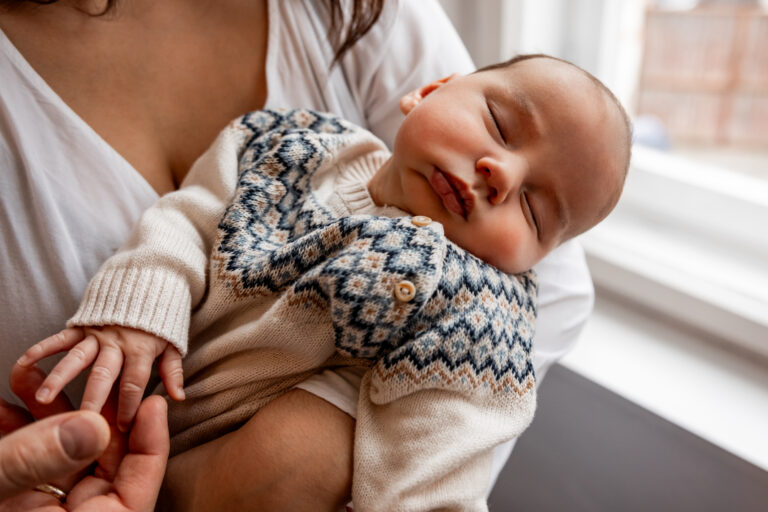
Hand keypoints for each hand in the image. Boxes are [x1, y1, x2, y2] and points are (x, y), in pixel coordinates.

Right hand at [0, 365, 168, 511]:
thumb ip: (33, 463)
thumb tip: (91, 427)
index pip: (136, 493)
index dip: (151, 445)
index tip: (154, 403)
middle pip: (101, 465)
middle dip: (93, 416)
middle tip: (90, 377)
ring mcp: (34, 510)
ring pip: (61, 457)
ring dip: (48, 415)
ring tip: (30, 378)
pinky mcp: (12, 499)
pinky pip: (27, 463)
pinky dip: (19, 430)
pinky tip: (5, 405)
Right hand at [17, 326, 183, 430]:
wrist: (150, 281)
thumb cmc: (162, 319)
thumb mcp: (173, 344)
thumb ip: (172, 371)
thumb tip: (178, 397)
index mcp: (142, 350)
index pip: (134, 383)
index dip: (128, 406)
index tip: (121, 429)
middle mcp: (118, 343)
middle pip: (104, 375)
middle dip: (92, 399)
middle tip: (80, 422)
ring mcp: (98, 333)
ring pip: (77, 358)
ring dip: (59, 377)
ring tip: (44, 397)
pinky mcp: (83, 324)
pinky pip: (62, 337)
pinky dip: (44, 347)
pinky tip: (26, 361)